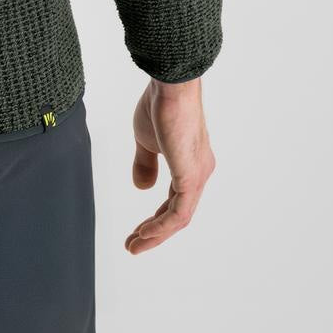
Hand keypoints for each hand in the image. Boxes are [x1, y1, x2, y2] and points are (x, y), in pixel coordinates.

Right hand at [125, 76, 215, 254]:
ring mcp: (198, 176)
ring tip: (134, 245)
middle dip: (155, 231)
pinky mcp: (191, 177)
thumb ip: (145, 163)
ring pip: (179, 217)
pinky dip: (161, 227)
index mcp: (190, 163)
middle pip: (178, 213)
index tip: (137, 230)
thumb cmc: (160, 105)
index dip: (156, 217)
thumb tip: (141, 188)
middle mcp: (200, 172)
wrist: (170, 87)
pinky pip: (179, 213)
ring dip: (155, 234)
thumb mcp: (146, 139)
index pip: (175, 199)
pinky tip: (144, 233)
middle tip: (133, 245)